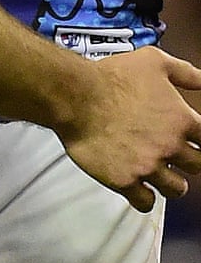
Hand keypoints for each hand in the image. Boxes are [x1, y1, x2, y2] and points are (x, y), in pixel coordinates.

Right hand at [61, 46, 200, 211]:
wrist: (75, 95)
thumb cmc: (111, 77)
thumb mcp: (153, 61)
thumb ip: (184, 72)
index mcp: (180, 120)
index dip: (198, 140)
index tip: (192, 140)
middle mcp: (169, 146)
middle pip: (196, 166)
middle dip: (185, 161)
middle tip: (172, 154)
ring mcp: (149, 166)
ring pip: (176, 188)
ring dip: (168, 181)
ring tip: (157, 172)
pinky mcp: (126, 180)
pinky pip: (145, 201)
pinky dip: (143, 197)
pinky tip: (138, 188)